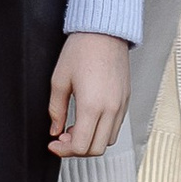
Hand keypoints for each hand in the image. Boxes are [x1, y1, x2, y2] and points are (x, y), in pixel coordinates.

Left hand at [49, 33, 131, 157]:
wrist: (105, 31)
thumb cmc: (82, 49)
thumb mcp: (59, 80)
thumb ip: (55, 110)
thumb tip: (55, 130)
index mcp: (91, 105)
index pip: (81, 146)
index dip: (64, 151)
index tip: (54, 144)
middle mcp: (110, 109)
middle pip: (96, 149)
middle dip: (77, 149)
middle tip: (63, 137)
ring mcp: (121, 105)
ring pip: (109, 140)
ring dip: (91, 141)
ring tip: (76, 127)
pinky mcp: (126, 100)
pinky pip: (116, 126)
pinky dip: (103, 130)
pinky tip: (90, 118)